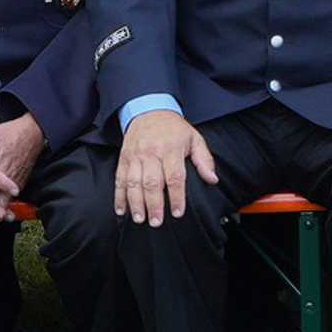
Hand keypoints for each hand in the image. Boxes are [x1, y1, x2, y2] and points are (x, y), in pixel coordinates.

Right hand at [114, 108, 215, 226]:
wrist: (149, 109)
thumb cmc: (173, 128)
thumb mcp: (194, 138)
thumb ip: (204, 159)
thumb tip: (212, 179)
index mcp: (171, 149)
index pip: (174, 177)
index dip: (176, 196)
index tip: (178, 212)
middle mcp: (152, 153)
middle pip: (152, 182)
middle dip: (154, 205)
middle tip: (156, 222)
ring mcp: (135, 156)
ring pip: (133, 183)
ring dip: (136, 203)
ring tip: (140, 219)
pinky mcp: (124, 159)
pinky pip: (119, 179)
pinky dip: (118, 197)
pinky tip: (121, 210)